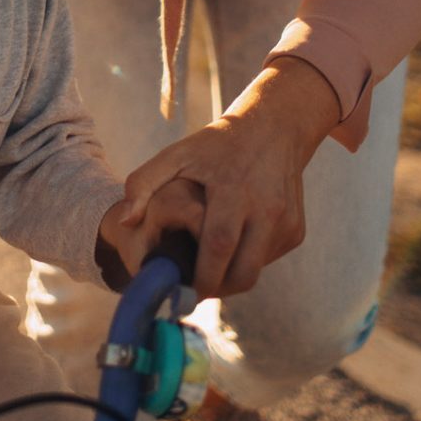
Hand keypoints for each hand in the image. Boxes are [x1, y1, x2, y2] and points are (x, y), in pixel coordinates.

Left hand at [119, 58, 339, 297]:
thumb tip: (125, 223)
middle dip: (215, 290)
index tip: (178, 288)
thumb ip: (142, 183)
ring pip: (255, 271)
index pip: (217, 247)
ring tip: (205, 271)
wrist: (275, 128)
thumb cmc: (216, 145)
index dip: (199, 276)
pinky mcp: (296, 230)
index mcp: (234, 190)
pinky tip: (229, 248)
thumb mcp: (176, 154)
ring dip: (230, 278)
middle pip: (243, 273)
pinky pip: (267, 260)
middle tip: (191, 292)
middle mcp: (267, 209)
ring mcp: (286, 221)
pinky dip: (246, 262)